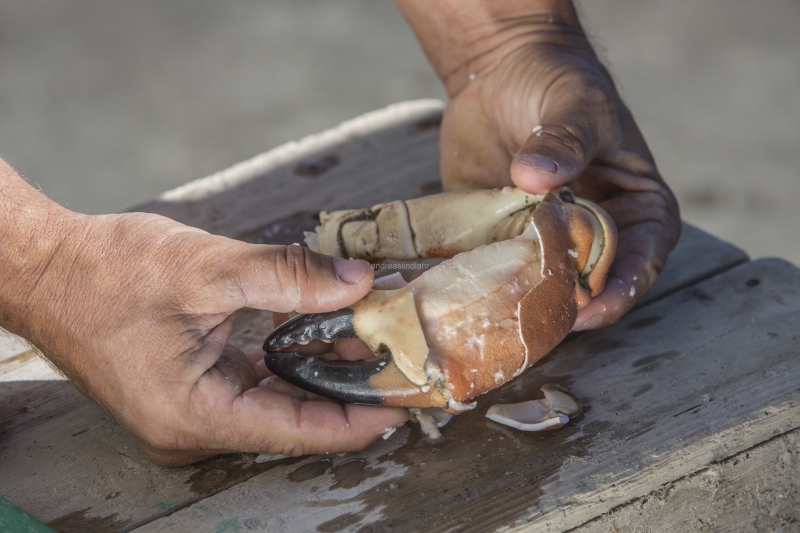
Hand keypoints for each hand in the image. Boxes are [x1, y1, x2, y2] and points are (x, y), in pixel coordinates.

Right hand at [1, 165, 405, 466]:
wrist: (47, 269)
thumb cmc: (107, 271)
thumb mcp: (207, 269)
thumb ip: (289, 277)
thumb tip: (358, 284)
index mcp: (192, 415)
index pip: (298, 430)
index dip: (358, 417)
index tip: (405, 399)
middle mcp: (191, 429)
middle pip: (292, 419)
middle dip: (348, 388)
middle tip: (399, 358)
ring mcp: (188, 413)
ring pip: (276, 402)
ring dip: (322, 370)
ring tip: (372, 338)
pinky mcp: (189, 391)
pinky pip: (253, 386)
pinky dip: (290, 361)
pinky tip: (325, 332)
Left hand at [397, 0, 680, 329]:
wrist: (501, 74)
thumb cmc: (559, 84)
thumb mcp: (576, 104)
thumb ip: (564, 140)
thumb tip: (537, 178)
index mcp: (636, 207)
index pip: (641, 258)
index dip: (621, 288)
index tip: (594, 306)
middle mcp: (594, 233)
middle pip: (591, 285)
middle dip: (569, 306)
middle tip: (541, 320)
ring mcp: (545, 240)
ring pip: (542, 286)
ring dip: (524, 303)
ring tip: (503, 316)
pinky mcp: (502, 238)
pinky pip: (496, 269)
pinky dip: (485, 284)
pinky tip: (468, 293)